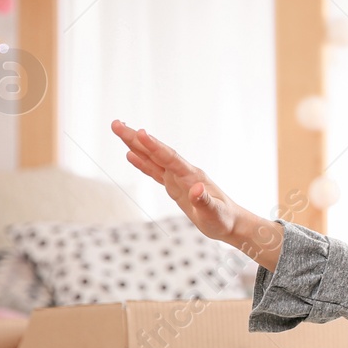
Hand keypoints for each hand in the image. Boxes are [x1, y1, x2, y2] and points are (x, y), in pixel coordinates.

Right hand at [110, 120, 281, 269]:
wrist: (231, 223)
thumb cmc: (224, 219)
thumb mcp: (214, 214)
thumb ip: (204, 202)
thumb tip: (196, 190)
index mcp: (192, 176)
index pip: (169, 158)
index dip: (154, 146)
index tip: (140, 132)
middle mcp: (183, 172)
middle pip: (156, 151)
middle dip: (136, 138)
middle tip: (116, 124)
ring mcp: (178, 178)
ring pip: (153, 158)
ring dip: (135, 145)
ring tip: (119, 130)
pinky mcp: (175, 186)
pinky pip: (155, 171)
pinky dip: (142, 162)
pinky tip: (130, 154)